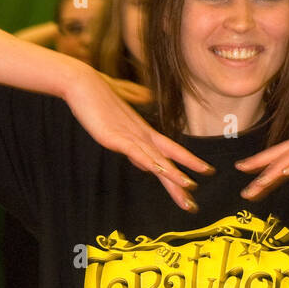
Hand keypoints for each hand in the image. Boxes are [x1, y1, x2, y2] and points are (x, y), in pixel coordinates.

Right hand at [64, 67, 211, 211]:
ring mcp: (129, 136)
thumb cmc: (97, 101)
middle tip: (194, 204)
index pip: (172, 150)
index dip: (190, 162)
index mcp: (143, 133)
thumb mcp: (118, 129)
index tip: (206, 173)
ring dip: (173, 175)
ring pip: (156, 159)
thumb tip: (144, 166)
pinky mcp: (114, 137)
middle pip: (168, 161)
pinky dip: (149, 163)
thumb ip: (133, 148)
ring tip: (189, 189)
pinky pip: (136, 152)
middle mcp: (142, 135)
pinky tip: (160, 172)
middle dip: (182, 182)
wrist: (82, 83)